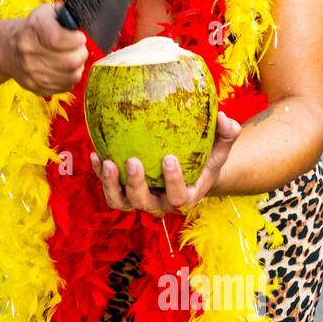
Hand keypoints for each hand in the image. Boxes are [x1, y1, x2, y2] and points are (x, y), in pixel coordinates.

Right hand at [4, 4, 89, 95]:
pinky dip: (69, 78)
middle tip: (78, 49)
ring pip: (71, 76)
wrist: (7, 49)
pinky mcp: (36, 87)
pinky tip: (64, 69)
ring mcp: (32, 73)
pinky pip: (65, 87)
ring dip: (78, 67)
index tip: (79, 37)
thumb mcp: (44, 13)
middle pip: (70, 61)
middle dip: (81, 54)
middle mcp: (29, 53)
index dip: (76, 39)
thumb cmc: (32, 30)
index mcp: (32, 31)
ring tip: (72, 58)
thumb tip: (81, 20)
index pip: (59, 39)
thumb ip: (64, 13)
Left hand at [89, 112, 241, 214]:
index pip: (179, 197)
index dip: (173, 182)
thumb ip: (227, 135)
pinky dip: (98, 174)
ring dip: (111, 184)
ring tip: (106, 162)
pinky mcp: (122, 192)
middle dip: (137, 184)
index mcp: (185, 196)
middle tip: (132, 161)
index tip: (169, 158)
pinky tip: (95, 154)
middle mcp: (159, 202)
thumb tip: (224, 118)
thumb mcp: (219, 148)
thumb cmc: (205, 158)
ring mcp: (139, 199)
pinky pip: (108, 188)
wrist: (189, 172)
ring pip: (121, 202)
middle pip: (145, 203)